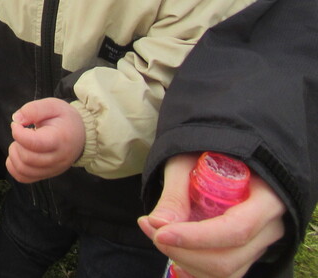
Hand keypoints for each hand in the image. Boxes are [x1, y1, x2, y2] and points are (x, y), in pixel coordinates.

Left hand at [5, 97, 84, 182]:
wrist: (82, 134)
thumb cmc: (66, 119)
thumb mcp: (53, 105)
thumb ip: (34, 109)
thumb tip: (16, 119)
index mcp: (59, 139)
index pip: (34, 143)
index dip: (19, 133)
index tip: (17, 124)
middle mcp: (57, 159)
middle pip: (27, 159)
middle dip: (17, 143)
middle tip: (21, 132)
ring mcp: (52, 169)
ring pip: (23, 170)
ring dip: (14, 155)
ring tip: (20, 143)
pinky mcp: (46, 175)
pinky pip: (24, 178)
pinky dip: (14, 167)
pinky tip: (18, 154)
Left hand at [138, 153, 286, 277]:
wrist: (225, 159)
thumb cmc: (208, 155)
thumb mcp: (188, 161)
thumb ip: (175, 192)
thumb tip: (157, 223)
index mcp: (267, 197)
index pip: (237, 229)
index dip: (196, 237)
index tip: (160, 231)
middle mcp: (270, 227)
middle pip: (228, 258)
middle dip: (182, 251)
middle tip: (150, 228)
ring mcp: (261, 245)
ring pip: (225, 272)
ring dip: (184, 260)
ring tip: (156, 232)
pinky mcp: (247, 256)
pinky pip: (221, 274)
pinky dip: (191, 266)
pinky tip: (173, 245)